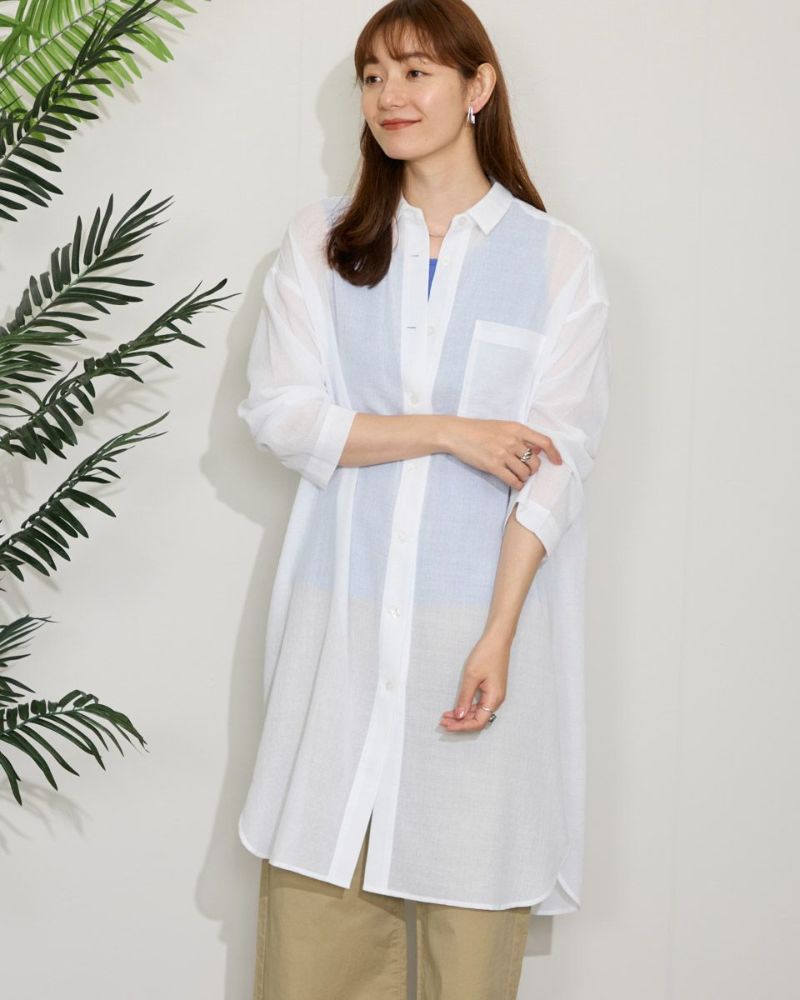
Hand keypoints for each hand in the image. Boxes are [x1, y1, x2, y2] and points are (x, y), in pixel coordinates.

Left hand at [439, 632, 510, 732]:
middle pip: (478, 719)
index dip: (462, 726)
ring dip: (462, 715)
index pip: (478, 722)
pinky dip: (467, 707)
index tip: (447, 724)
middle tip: (442, 721)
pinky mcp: (491, 689)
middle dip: (460, 722)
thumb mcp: (471, 676)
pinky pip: (479, 704)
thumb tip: (459, 716)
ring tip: (446, 715)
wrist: (497, 640)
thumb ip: (465, 698)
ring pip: (478, 713)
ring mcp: (494, 694)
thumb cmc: (486, 655)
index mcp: (494, 698)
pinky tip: (456, 707)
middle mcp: (496, 700)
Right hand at [440, 416, 561, 488]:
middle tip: (528, 471)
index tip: (558, 462)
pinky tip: (515, 483)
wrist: (457, 433)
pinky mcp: (492, 465)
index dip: (555, 454)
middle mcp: (512, 441)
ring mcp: (502, 453)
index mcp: (517, 428)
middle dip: (534, 470)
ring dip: (525, 478)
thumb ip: (520, 436)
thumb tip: (538, 449)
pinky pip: (512, 480)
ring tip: (520, 478)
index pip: (545, 442)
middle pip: (535, 462)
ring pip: (525, 472)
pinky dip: (517, 484)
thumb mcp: (503, 427)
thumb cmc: (479, 430)